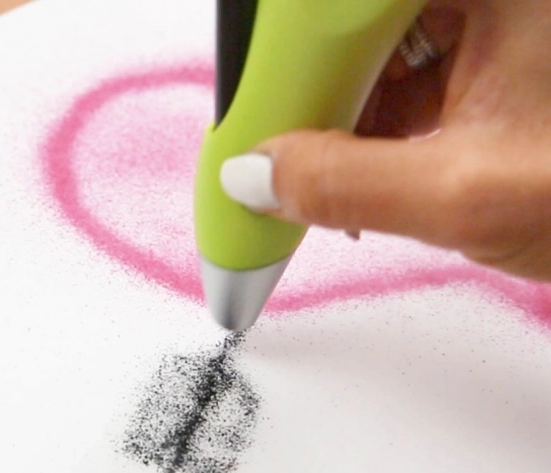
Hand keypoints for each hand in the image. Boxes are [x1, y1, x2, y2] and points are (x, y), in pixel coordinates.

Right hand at [220, 1, 550, 280]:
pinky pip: (393, 70)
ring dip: (332, 116)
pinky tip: (359, 170)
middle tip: (276, 158)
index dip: (281, 54)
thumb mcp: (468, 196)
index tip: (248, 117)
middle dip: (306, 94)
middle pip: (345, 23)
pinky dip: (365, 121)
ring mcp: (481, 11)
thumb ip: (347, 186)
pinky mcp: (481, 41)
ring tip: (320, 179)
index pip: (334, 9)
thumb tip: (255, 178)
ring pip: (364, 47)